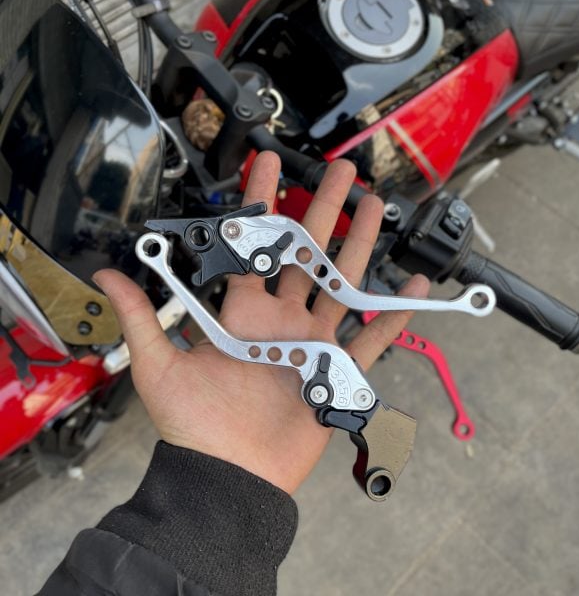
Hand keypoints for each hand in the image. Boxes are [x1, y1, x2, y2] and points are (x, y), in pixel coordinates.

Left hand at [93, 152, 428, 493]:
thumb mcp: (159, 368)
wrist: (229, 475)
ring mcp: (311, 343)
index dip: (260, 205)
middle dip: (323, 210)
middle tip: (340, 173)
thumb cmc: (193, 427)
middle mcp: (279, 321)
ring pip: (342, 284)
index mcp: (241, 313)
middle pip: (307, 254)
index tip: (269, 164)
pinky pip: (371, 339)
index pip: (253, 246)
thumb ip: (140, 317)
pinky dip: (392, 316)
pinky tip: (411, 289)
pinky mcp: (334, 372)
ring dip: (359, 247)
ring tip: (374, 209)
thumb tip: (106, 275)